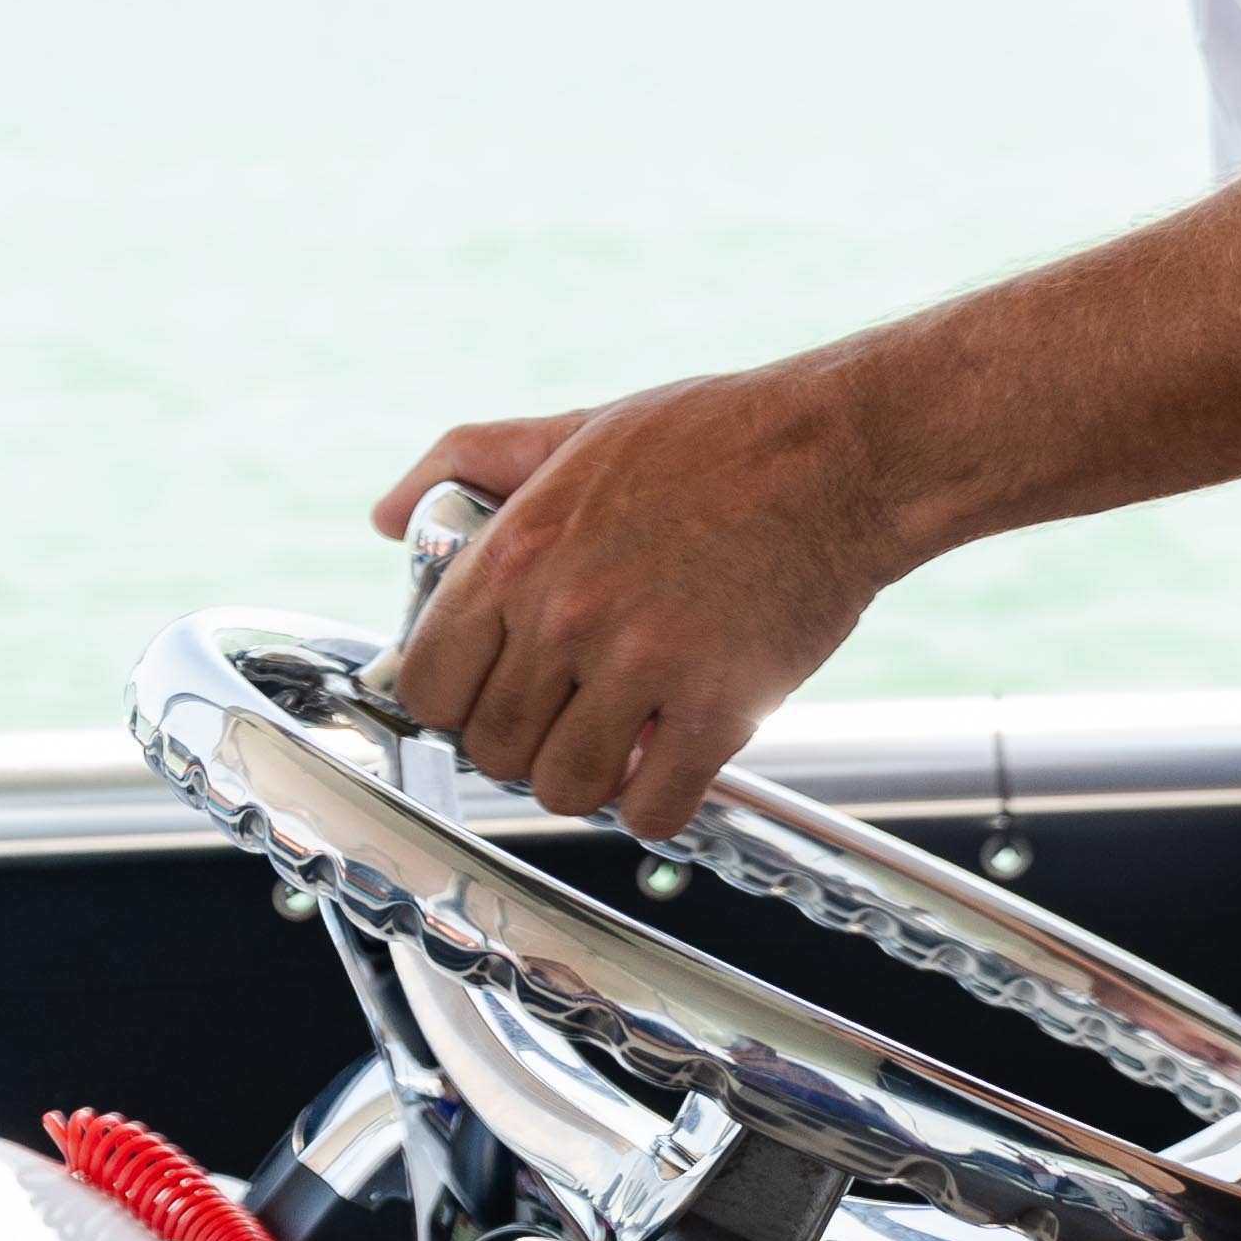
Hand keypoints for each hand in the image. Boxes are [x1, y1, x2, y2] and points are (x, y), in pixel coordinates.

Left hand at [366, 364, 904, 835]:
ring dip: (594, 777)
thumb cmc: (720, 437)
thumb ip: (473, 460)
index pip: (427, 685)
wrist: (850, 452)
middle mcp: (566, 614)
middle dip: (529, 742)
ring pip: (564, 788)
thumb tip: (390, 517)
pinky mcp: (718, 707)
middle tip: (575, 714)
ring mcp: (642, 665)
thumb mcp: (581, 429)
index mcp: (519, 552)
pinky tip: (678, 762)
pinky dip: (659, 805)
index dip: (457, 703)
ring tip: (629, 737)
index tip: (495, 696)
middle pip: (492, 749)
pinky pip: (652, 811)